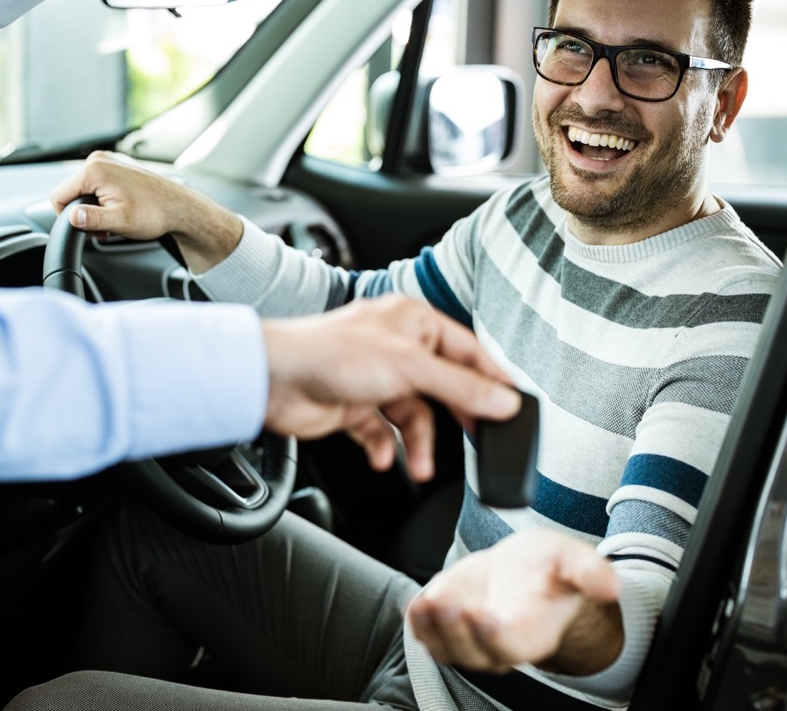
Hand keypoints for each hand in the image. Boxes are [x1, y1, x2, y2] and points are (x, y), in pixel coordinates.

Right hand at [50, 151, 241, 270]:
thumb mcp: (119, 221)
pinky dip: (104, 200)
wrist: (180, 208)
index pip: (58, 195)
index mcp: (94, 170)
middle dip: (83, 213)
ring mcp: (109, 161)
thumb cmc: (155, 213)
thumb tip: (72, 217)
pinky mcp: (118, 166)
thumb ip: (92, 219)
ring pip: (85, 190)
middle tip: (105, 227)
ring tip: (115, 219)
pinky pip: (98, 184)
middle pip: (71, 192)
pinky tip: (120, 209)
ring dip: (94, 208)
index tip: (85, 229)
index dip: (67, 217)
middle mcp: (99, 160)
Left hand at [261, 295, 520, 480]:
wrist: (273, 379)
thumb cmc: (330, 353)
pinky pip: (383, 432)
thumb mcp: (410, 368)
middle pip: (443, 386)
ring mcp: (374, 377)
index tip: (513, 407)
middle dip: (456, 417)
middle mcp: (396, 346)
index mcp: (413, 321)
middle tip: (477, 441)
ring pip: (413, 415)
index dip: (491, 379)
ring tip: (419, 465)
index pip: (467, 351)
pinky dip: (385, 448)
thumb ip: (461, 388)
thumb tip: (503, 401)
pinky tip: (384, 458)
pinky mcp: (354, 406)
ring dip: (417, 444)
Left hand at [407, 528, 622, 674]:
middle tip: (448, 603)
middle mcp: (498, 644)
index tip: (484, 617)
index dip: (496, 637)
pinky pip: (427, 634)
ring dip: (432, 628)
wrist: (521, 569)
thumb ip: (589, 572)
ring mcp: (469, 639)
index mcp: (533, 633)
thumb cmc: (548, 567)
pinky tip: (416, 603)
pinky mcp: (445, 626)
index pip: (512, 647)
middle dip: (457, 631)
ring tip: (426, 602)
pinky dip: (418, 623)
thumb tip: (612, 586)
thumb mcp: (570, 559)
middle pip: (474, 652)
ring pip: (446, 647)